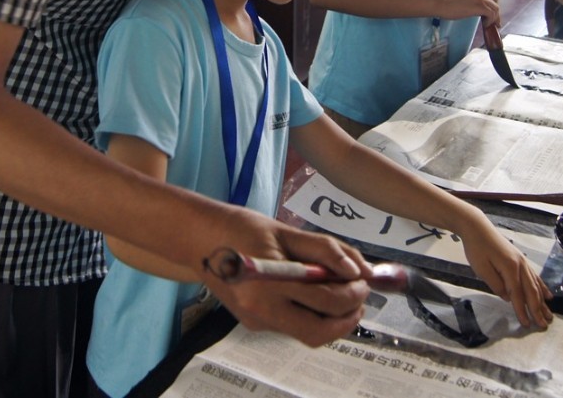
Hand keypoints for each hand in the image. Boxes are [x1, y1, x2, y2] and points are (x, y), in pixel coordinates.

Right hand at [201, 212, 370, 346]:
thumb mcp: (287, 231)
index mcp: (271, 283)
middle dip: (348, 315)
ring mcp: (256, 321)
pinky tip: (313, 293)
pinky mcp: (254, 323)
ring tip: (340, 293)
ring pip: (309, 334)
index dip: (354, 292)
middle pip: (321, 331)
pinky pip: (293, 326)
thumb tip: (359, 269)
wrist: (199, 239)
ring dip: (332, 319)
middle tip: (358, 293)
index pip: (328, 300)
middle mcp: (261, 310)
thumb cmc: (241, 228)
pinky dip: (312, 314)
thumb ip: (326, 250)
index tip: (363, 278)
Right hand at [439, 0, 500, 25]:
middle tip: (494, 21)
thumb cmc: (448, 3)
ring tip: (487, 24)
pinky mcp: (479, 6)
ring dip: (494, 18)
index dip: (495, 1)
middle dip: (496, 12)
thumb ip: (474, 1)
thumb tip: (481, 11)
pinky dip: (490, 21)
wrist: (440, 3)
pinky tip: (484, 24)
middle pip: (496, 1)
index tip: (492, 11)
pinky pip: (491, 14)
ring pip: (496, 9)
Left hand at [455, 209, 551, 327]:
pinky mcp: (520, 259)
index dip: (522, 310)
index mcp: (510, 268)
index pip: (518, 294)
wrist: (477, 227)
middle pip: (531, 291)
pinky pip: (534, 276)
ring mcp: (522, 262)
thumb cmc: (477, 248)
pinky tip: (548, 295)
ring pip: (535, 285)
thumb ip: (496, 284)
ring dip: (543, 301)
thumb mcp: (481, 268)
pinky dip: (542, 287)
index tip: (526, 324)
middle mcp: (520, 266)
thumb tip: (508, 298)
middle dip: (538, 309)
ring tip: (549, 315)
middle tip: (544, 325)